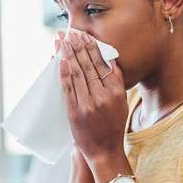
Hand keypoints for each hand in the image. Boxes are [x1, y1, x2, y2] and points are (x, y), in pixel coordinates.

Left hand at [57, 30, 127, 162]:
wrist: (104, 151)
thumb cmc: (113, 126)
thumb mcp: (122, 102)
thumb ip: (117, 81)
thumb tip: (111, 59)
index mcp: (116, 92)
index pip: (102, 64)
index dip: (92, 48)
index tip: (85, 35)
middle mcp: (102, 96)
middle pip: (88, 65)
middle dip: (78, 46)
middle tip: (71, 32)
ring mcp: (87, 104)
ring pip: (77, 73)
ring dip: (68, 54)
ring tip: (63, 40)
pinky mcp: (74, 111)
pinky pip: (68, 88)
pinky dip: (63, 72)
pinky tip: (60, 60)